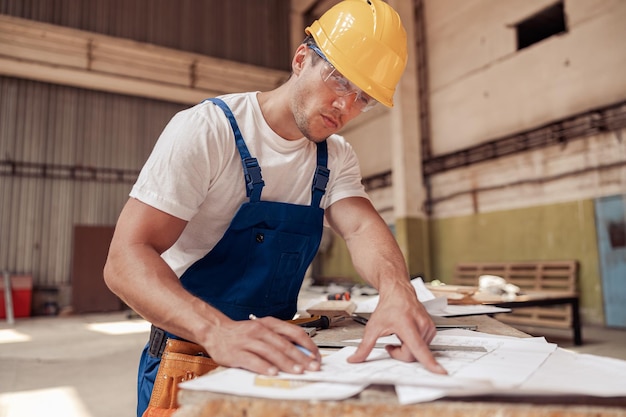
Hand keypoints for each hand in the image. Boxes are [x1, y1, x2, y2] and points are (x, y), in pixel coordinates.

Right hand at [200, 315, 321, 375]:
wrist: (216, 331)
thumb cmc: (243, 333)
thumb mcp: (263, 330)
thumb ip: (280, 339)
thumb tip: (302, 353)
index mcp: (270, 323)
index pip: (294, 332)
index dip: (308, 345)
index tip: (316, 356)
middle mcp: (260, 330)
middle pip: (284, 344)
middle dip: (301, 357)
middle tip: (312, 367)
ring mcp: (248, 341)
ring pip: (271, 351)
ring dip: (286, 362)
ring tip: (297, 371)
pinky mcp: (237, 353)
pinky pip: (252, 360)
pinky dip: (264, 367)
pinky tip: (273, 373)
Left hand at [347, 284, 447, 374]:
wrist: (398, 292)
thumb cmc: (388, 306)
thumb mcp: (372, 327)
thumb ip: (364, 346)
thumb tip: (354, 359)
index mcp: (407, 325)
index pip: (418, 348)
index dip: (429, 362)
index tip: (440, 371)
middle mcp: (421, 325)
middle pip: (413, 354)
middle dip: (400, 354)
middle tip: (390, 345)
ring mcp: (428, 327)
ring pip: (418, 352)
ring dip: (407, 349)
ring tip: (399, 336)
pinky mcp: (432, 329)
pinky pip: (423, 346)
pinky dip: (414, 345)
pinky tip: (407, 335)